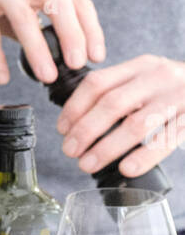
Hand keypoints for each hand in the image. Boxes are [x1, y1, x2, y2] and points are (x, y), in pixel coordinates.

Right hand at [0, 0, 105, 85]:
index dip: (91, 29)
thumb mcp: (27, 7)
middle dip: (72, 34)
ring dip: (38, 49)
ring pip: (24, 17)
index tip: (97, 57)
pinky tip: (1, 77)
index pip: (78, 2)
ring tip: (46, 76)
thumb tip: (67, 65)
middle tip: (76, 64)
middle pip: (58, 3)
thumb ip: (45, 28)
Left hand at [56, 53, 184, 177]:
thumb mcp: (149, 78)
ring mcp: (178, 98)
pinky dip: (144, 156)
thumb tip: (77, 123)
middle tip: (70, 151)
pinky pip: (166, 139)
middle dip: (85, 131)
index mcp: (141, 66)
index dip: (75, 107)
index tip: (62, 129)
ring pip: (137, 124)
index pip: (98, 82)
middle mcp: (159, 77)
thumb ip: (121, 90)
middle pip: (112, 105)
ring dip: (107, 148)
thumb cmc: (175, 90)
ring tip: (88, 164)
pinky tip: (127, 168)